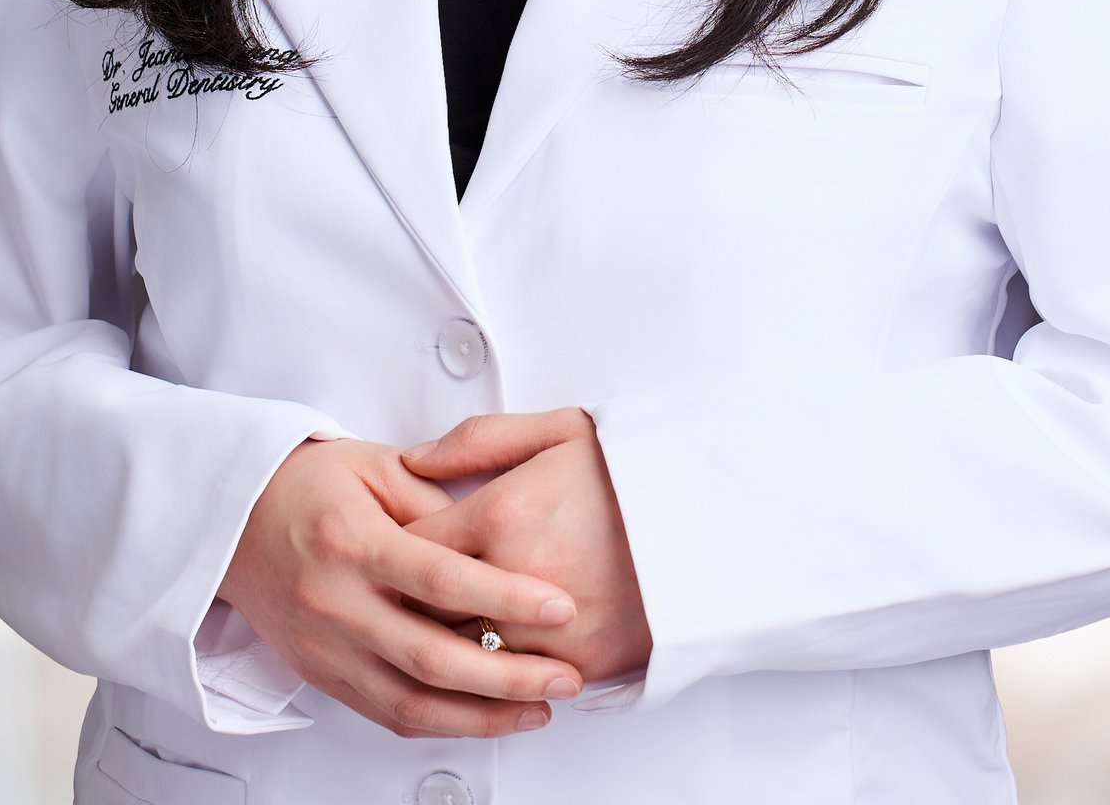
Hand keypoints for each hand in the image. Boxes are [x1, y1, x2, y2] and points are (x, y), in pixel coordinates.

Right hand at [217, 437, 587, 737]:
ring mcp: (325, 648)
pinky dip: (440, 723)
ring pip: (410, 704)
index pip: (441, 580)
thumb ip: (436, 500)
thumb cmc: (302, 482)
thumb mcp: (372, 463)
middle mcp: (335, 604)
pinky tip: (482, 718)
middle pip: (432, 658)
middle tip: (566, 676)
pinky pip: (385, 713)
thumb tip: (496, 539)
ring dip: (482, 717)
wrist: (226, 518)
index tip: (560, 606)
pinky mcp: (320, 675)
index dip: (507, 596)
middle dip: (509, 676)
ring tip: (538, 709)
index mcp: (351, 542)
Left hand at [398, 409, 653, 687]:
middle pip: (426, 610)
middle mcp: (516, 578)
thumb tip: (413, 460)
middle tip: (410, 590)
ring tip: (453, 619)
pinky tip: (505, 642)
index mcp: (502, 515)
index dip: (395, 550)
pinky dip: (503, 666)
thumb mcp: (559, 430)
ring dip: (451, 639)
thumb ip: (478, 440)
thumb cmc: (634, 471)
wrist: (714, 518)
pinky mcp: (579, 663)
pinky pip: (514, 679)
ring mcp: (547, 629)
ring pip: (462, 653)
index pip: (410, 549)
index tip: (396, 548)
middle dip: (412, 600)